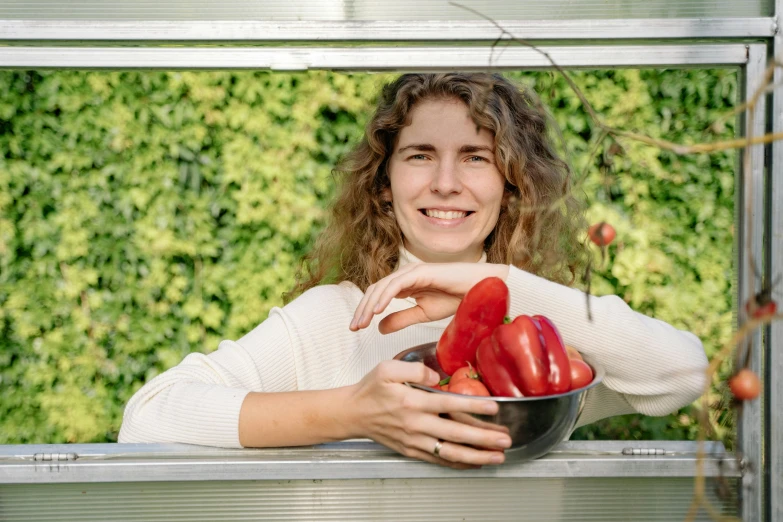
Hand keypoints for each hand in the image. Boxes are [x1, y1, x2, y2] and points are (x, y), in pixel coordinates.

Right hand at [347, 360, 510, 467]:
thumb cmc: (370, 390)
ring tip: (497, 456)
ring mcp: (415, 441)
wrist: (352, 413)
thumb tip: (437, 376)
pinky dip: (459, 464)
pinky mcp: (412, 451)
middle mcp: (416, 424)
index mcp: (412, 401)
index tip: (493, 409)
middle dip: (484, 438)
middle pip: (455, 433)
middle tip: (505, 439)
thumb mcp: (387, 368)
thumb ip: (414, 368)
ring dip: (476, 456)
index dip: (473, 407)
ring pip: (450, 452)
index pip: (449, 404)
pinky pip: (439, 460)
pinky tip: (475, 463)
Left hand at [349, 262, 508, 333]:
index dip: (365, 311)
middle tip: (353, 328)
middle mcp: (405, 276)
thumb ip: (401, 319)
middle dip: (362, 309)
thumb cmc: (457, 298)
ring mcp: (412, 271)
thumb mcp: (424, 314)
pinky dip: (385, 297)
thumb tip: (379, 328)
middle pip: (375, 291)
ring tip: (362, 322)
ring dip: (369, 305)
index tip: (357, 329)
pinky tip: (377, 311)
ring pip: (382, 287)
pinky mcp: (421, 272)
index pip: (378, 296)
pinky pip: (397, 284)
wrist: (480, 291)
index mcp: (405, 285)